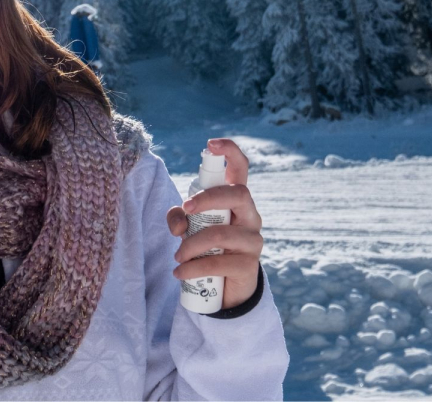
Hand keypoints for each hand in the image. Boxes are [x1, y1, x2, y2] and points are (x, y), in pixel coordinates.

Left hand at [167, 138, 262, 308]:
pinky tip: (180, 273)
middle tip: (185, 210)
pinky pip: (219, 263)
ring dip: (192, 245)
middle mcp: (250, 216)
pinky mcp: (250, 266)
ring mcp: (253, 241)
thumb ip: (179, 218)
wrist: (226, 287)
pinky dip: (193, 268)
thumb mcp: (190, 228)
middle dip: (208, 198)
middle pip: (238, 194)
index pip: (241, 169)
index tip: (211, 144)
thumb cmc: (207, 247)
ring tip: (177, 257)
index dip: (230, 152)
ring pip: (222, 234)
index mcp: (236, 200)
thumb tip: (179, 223)